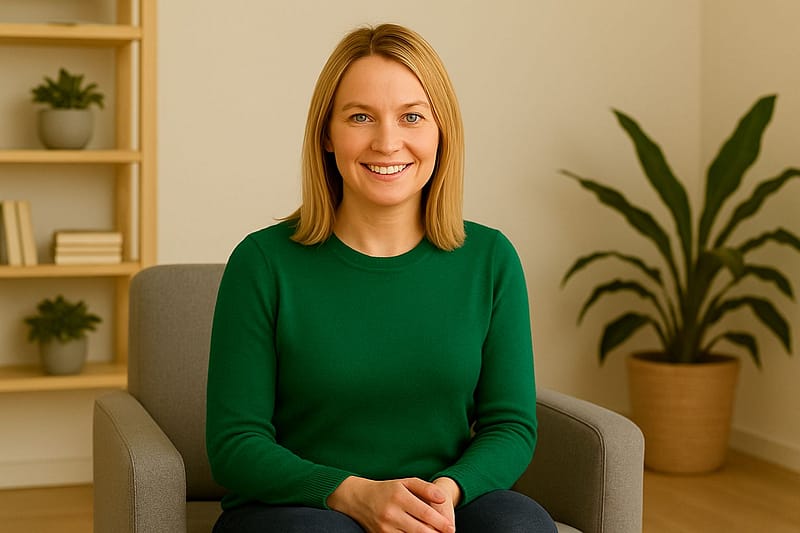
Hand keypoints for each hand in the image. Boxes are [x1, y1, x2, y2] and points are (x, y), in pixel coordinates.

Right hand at [327, 476, 455, 532]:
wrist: (359, 499)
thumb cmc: (387, 490)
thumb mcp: (406, 482)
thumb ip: (426, 488)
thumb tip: (443, 499)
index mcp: (400, 496)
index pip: (425, 513)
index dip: (441, 522)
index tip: (451, 527)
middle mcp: (391, 513)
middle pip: (420, 530)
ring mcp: (385, 527)